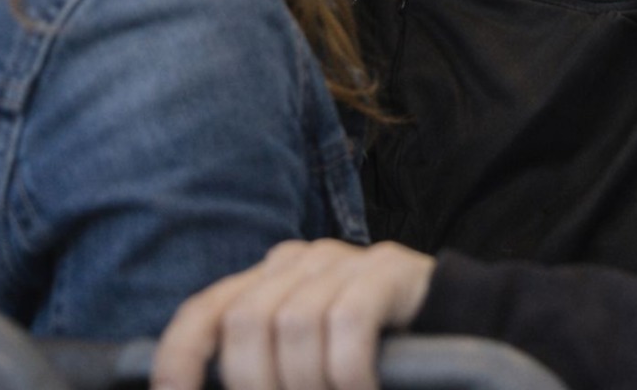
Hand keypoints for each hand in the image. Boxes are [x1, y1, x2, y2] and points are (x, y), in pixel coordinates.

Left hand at [152, 240, 436, 389]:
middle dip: (256, 384)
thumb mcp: (306, 356)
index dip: (180, 357)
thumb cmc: (370, 352)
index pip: (204, 310)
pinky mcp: (388, 269)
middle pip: (246, 322)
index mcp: (268, 279)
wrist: (456, 320)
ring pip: (294, 324)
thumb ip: (268, 367)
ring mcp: (345, 260)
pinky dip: (347, 372)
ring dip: (307, 384)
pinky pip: (348, 324)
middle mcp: (300, 260)